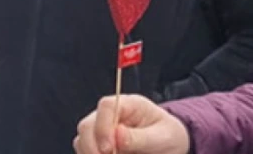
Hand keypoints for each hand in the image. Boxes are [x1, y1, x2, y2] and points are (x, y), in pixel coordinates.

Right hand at [73, 96, 188, 153]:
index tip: (109, 148)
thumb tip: (117, 135)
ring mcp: (101, 128)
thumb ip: (141, 137)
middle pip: (87, 124)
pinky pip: (86, 150)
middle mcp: (110, 114)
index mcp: (128, 104)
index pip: (106, 106)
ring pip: (82, 139)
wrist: (169, 145)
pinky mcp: (98, 143)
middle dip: (92, 146)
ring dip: (90, 153)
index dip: (103, 126)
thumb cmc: (168, 136)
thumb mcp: (162, 137)